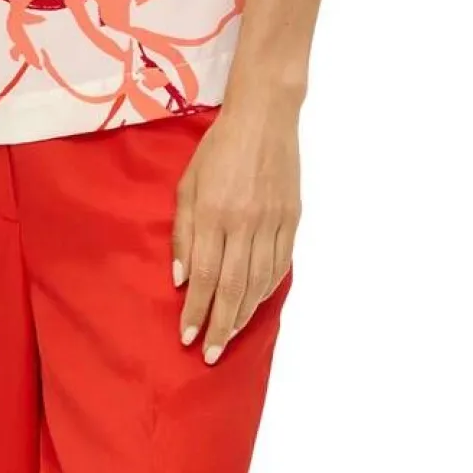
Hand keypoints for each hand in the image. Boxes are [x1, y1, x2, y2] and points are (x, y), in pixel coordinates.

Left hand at [172, 86, 300, 363]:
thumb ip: (183, 231)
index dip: (195, 311)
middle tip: (210, 354)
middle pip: (232, 288)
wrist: (264, 117)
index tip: (188, 337)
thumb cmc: (218, 147)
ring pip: (259, 283)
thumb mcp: (188, 183)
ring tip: (230, 336)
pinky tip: (255, 303)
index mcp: (214, 213)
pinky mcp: (292, 219)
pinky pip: (280, 266)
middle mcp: (245, 223)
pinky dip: (267, 290)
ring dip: (243, 315)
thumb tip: (180, 278)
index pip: (203, 276)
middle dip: (220, 326)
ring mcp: (272, 223)